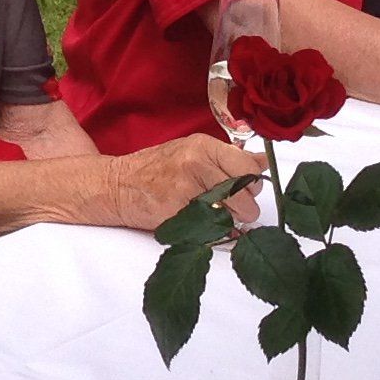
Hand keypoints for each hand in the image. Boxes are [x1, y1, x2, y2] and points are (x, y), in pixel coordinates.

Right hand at [92, 132, 267, 231]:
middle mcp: (195, 163)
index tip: (245, 192)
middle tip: (236, 212)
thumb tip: (263, 161)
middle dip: (245, 208)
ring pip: (229, 214)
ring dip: (229, 223)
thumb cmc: (156, 169)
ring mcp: (184, 188)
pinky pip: (209, 230)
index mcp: (203, 146)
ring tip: (217, 219)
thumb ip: (229, 157)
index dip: (252, 185)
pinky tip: (201, 226)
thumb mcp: (193, 151)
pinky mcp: (175, 213)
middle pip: (243, 193)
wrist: (116, 185)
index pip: (248, 169)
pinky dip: (211, 233)